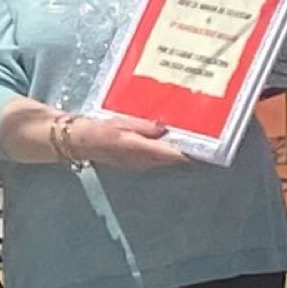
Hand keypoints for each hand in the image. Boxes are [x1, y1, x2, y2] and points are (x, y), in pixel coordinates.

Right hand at [62, 114, 188, 170]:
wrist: (81, 142)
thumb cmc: (99, 131)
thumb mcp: (123, 123)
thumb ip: (145, 127)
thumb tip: (164, 128)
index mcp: (142, 150)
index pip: (173, 155)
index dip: (190, 151)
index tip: (205, 144)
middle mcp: (144, 161)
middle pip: (172, 158)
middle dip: (184, 148)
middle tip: (199, 134)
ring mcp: (140, 164)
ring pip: (165, 159)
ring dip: (173, 149)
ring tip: (184, 134)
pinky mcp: (136, 162)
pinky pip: (155, 158)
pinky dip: (162, 149)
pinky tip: (164, 139)